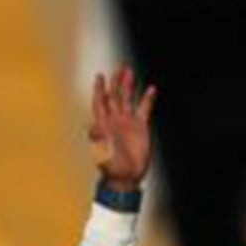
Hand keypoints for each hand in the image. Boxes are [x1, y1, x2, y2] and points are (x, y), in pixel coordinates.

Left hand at [88, 66, 155, 190]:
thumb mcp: (101, 152)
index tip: (99, 76)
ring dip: (129, 86)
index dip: (99, 89)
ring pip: (128, 99)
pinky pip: (144, 109)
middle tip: (120, 68)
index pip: (100, 102)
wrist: (126, 177)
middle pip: (115, 96)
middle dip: (116, 82)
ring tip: (131, 72)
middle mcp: (115, 120)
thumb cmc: (111, 167)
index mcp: (103, 124)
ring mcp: (128, 122)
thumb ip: (99, 138)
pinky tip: (151, 89)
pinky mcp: (141, 127)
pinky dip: (147, 99)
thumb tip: (94, 126)